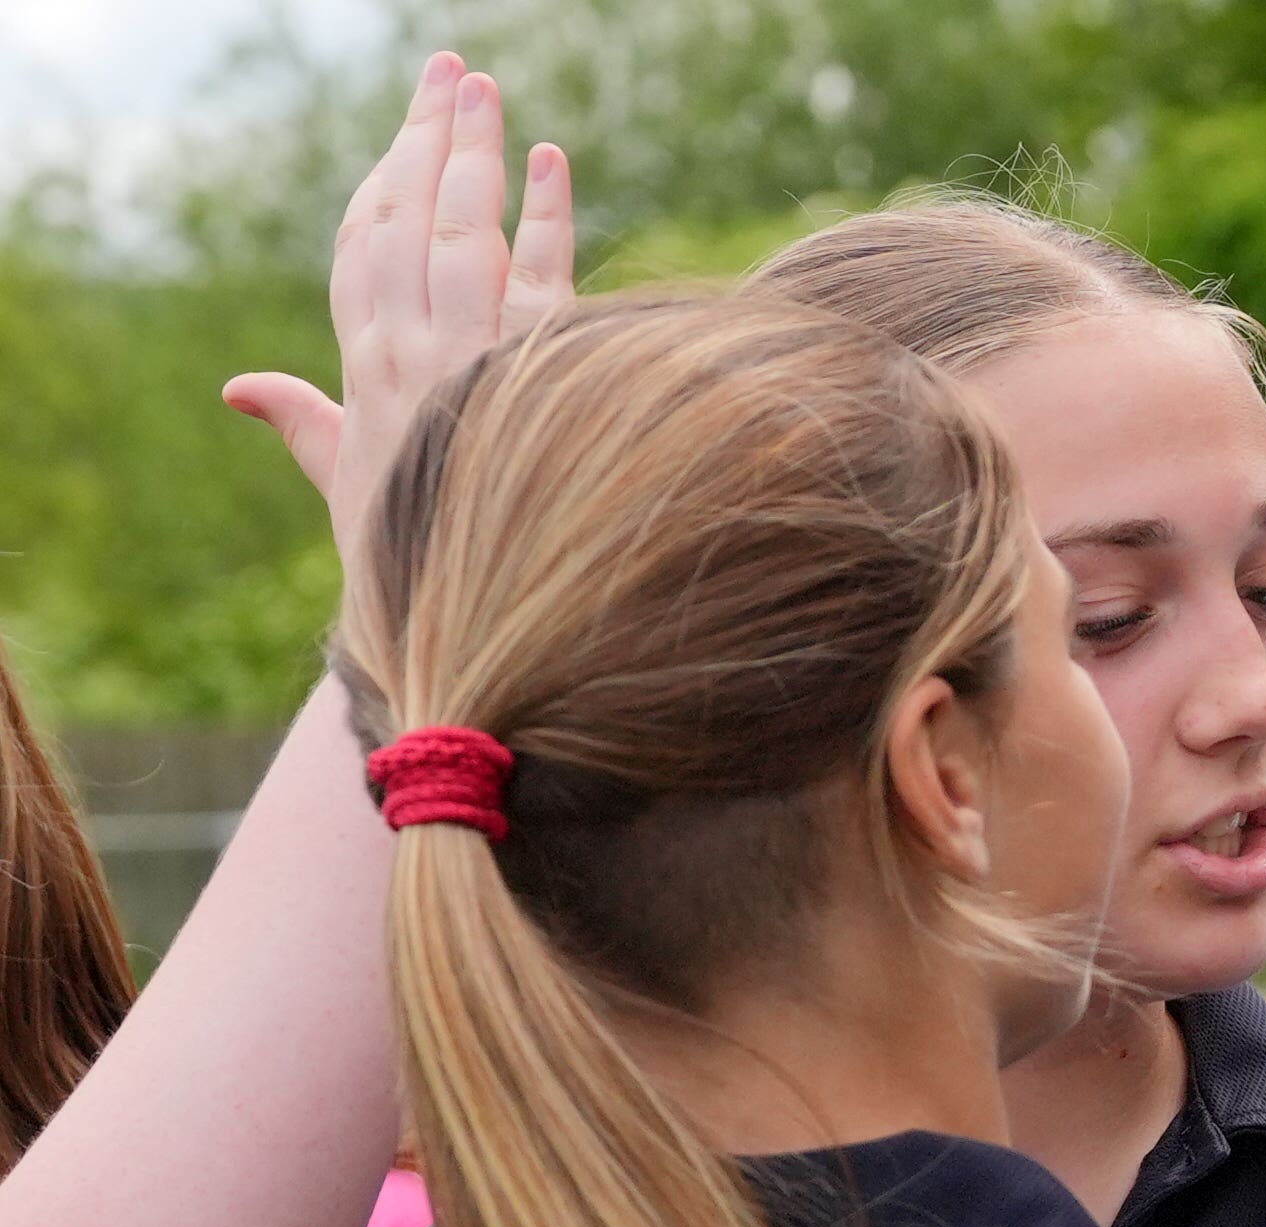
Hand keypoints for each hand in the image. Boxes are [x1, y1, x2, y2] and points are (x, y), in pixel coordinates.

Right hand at [225, 56, 575, 596]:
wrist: (482, 642)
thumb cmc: (421, 566)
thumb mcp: (353, 491)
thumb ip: (306, 426)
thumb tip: (238, 387)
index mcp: (367, 374)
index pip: (362, 251)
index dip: (382, 181)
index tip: (406, 130)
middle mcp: (412, 357)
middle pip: (411, 220)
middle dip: (429, 140)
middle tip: (450, 70)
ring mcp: (472, 365)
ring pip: (463, 234)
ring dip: (474, 156)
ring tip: (483, 89)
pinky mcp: (536, 384)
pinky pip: (546, 282)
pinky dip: (550, 219)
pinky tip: (553, 162)